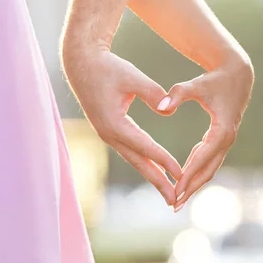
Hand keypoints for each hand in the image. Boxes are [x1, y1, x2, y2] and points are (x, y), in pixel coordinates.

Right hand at [62, 48, 181, 204]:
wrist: (82, 62)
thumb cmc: (108, 67)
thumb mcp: (133, 77)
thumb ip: (153, 94)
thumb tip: (169, 111)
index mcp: (114, 124)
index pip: (145, 147)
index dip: (164, 161)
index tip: (181, 174)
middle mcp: (109, 134)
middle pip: (138, 162)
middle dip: (157, 181)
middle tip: (174, 200)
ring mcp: (107, 134)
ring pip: (133, 159)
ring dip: (151, 175)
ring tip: (168, 192)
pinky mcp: (108, 130)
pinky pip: (129, 151)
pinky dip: (143, 162)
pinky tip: (154, 170)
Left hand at [158, 57, 253, 211]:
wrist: (236, 73)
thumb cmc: (214, 78)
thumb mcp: (195, 85)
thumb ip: (177, 94)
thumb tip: (161, 108)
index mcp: (222, 131)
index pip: (203, 158)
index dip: (189, 174)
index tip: (175, 188)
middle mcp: (227, 140)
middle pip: (208, 170)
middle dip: (191, 189)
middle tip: (174, 205)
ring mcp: (226, 141)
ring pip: (210, 168)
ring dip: (194, 184)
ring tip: (177, 200)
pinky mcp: (221, 138)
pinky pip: (208, 159)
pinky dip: (196, 171)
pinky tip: (183, 179)